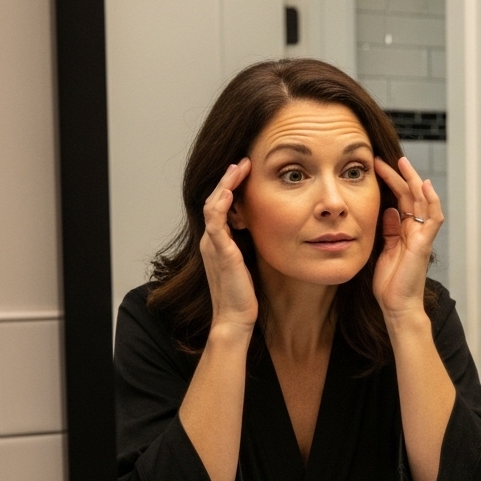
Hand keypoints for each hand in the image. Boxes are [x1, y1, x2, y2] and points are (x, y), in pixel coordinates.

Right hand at [200, 159, 257, 330]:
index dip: (231, 187)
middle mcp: (212, 240)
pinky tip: (229, 192)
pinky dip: (220, 205)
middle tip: (243, 162)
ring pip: (213, 205)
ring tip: (238, 168)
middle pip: (215, 200)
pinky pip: (214, 222)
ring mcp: (213, 245)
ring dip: (225, 185)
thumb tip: (269, 229)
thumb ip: (251, 244)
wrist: (235, 318)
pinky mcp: (219, 252)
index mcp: (219, 242)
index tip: (246, 171)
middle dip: (228, 179)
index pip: (221, 206)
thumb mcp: (250, 261)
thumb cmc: (244, 294)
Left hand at [373, 157, 443, 318]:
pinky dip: (432, 202)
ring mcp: (422, 237)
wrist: (397, 306)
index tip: (377, 167)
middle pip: (412, 196)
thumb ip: (389, 230)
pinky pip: (434, 219)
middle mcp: (416, 231)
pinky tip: (424, 187)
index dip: (391, 182)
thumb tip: (389, 210)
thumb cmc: (390, 284)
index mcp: (405, 232)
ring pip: (424, 202)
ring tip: (404, 164)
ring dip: (415, 181)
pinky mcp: (424, 244)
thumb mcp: (384, 250)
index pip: (401, 200)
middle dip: (400, 176)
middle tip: (387, 159)